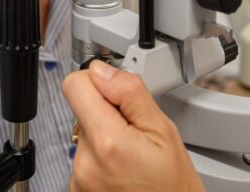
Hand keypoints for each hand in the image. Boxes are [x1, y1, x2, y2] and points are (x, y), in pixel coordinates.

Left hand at [62, 60, 203, 191]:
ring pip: (84, 134)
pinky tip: (123, 170)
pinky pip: (84, 158)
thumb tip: (103, 70)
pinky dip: (101, 159)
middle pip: (82, 111)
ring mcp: (78, 180)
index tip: (116, 93)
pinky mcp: (77, 189)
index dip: (97, 82)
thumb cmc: (174, 188)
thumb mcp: (164, 131)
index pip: (74, 86)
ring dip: (105, 139)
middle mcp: (85, 163)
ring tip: (132, 157)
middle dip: (108, 115)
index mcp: (107, 143)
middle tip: (136, 135)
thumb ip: (131, 94)